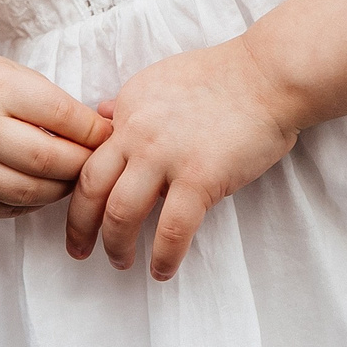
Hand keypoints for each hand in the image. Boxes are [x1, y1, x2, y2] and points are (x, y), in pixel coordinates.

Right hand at [0, 53, 109, 218]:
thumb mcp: (7, 74)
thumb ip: (50, 100)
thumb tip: (103, 133)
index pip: (60, 115)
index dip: (93, 130)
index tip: (109, 135)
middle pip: (47, 160)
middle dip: (82, 165)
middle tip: (96, 163)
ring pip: (29, 193)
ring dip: (61, 190)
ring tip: (71, 177)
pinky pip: (7, 210)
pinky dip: (32, 204)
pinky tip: (40, 187)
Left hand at [65, 38, 299, 280]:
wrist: (268, 75)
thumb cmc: (224, 77)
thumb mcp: (162, 79)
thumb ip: (130, 104)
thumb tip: (103, 113)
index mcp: (127, 108)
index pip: (89, 154)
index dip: (78, 189)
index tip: (80, 211)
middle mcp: (136, 131)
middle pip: (90, 188)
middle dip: (79, 226)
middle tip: (78, 249)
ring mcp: (165, 156)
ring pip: (120, 214)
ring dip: (115, 246)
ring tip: (119, 262)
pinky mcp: (199, 178)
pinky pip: (171, 230)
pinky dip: (162, 258)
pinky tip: (162, 271)